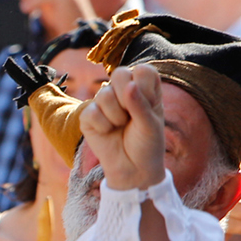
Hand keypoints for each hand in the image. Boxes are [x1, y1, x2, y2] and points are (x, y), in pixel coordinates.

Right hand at [79, 64, 165, 191]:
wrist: (133, 170)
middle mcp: (123, 92)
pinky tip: (108, 133)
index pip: (143, 71)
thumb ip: (140, 104)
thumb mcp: (151, 125)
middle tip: (131, 115)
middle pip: (119, 73)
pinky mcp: (88, 117)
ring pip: (104, 94)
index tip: (149, 105)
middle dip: (126, 97)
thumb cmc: (147, 145)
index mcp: (144, 89)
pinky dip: (103, 126)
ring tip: (121, 127)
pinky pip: (92, 112)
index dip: (144, 87)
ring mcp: (104, 103)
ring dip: (116, 116)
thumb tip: (128, 86)